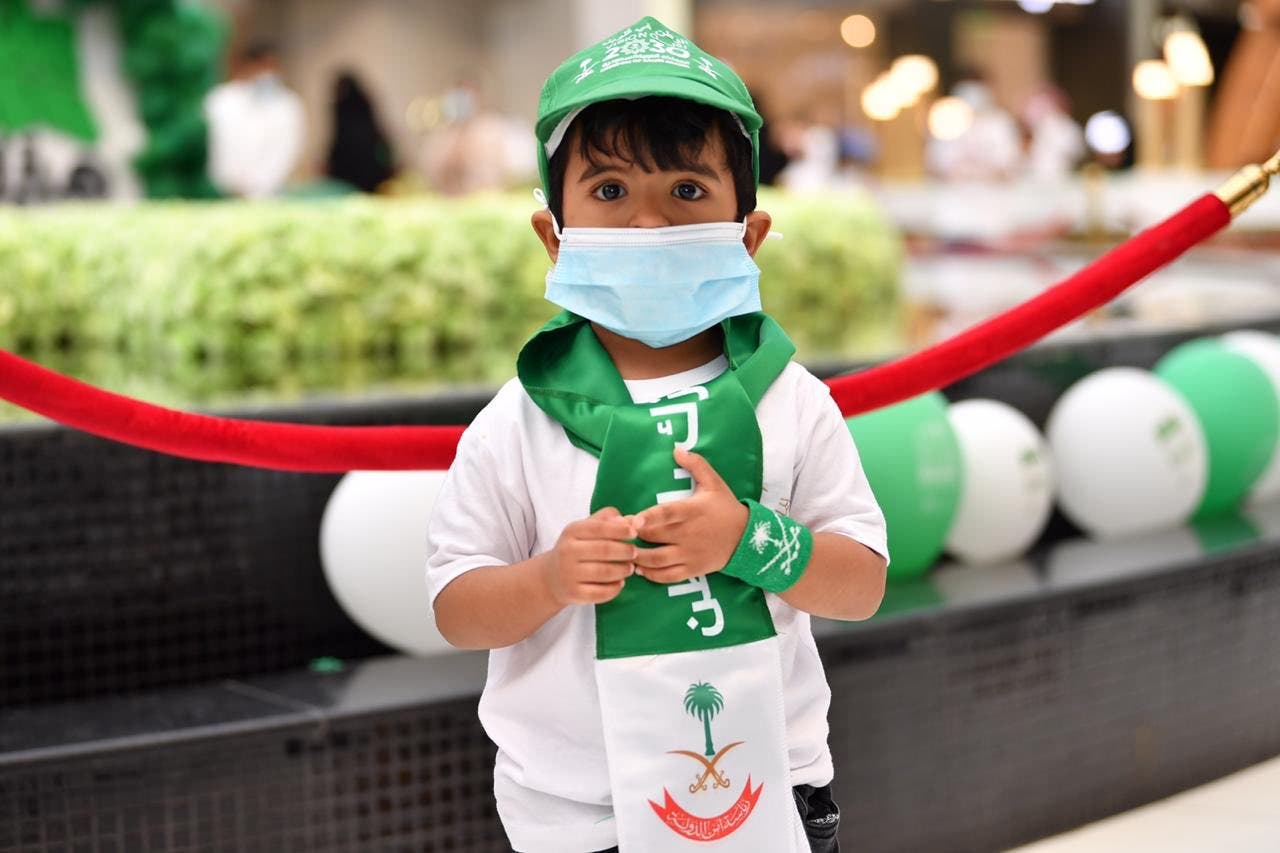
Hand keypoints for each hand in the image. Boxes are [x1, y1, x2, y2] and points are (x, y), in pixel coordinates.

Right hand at [542, 507, 639, 605]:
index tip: (634, 533)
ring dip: (623, 570)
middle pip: (604, 550)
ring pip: (604, 572)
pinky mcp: (573, 593)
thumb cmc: (577, 548)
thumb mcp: (586, 528)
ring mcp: (568, 574)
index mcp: (572, 531)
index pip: (599, 527)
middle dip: (625, 551)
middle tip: (635, 552)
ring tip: (630, 567)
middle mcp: (567, 551)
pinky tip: (620, 583)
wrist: (551, 577)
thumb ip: (608, 519)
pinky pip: (600, 593)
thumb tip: (630, 521)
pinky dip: (615, 588)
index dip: (620, 530)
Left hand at [632, 447, 748, 583]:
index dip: (649, 518)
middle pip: (654, 536)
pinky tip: (640, 569)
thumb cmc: (725, 508)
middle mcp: (689, 534)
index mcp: (692, 511)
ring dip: (638, 558)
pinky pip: (668, 576)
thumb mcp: (714, 483)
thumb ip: (696, 465)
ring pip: (657, 560)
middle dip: (633, 535)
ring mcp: (690, 554)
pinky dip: (651, 575)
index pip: (667, 514)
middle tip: (617, 532)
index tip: (633, 520)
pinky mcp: (692, 570)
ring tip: (624, 552)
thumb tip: (676, 449)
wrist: (746, 538)